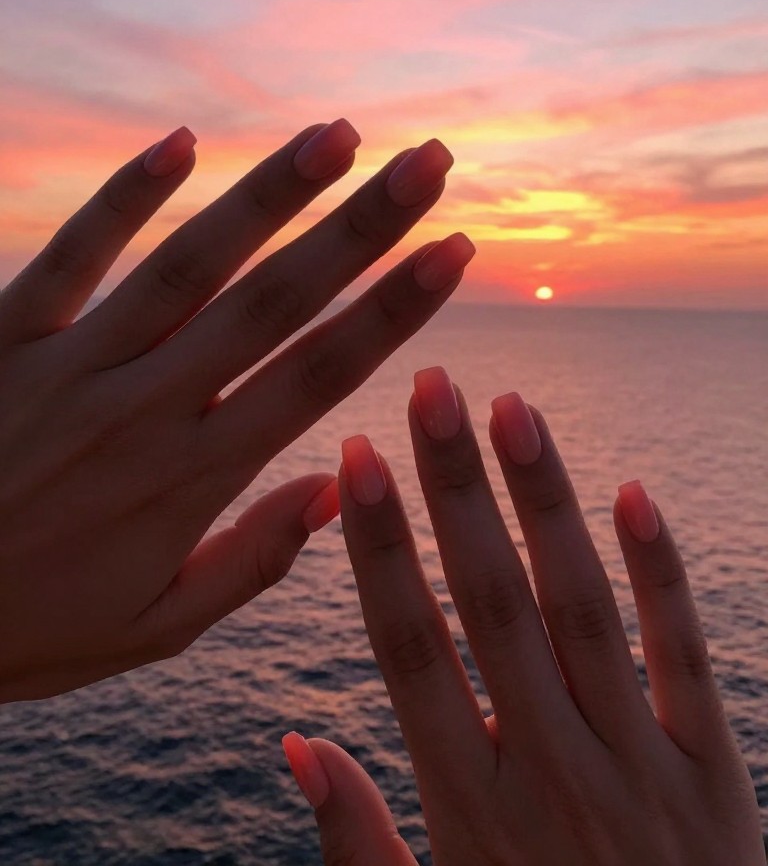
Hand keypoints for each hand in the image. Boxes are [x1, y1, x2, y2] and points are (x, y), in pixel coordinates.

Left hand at [0, 123, 474, 701]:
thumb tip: (337, 490)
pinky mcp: (6, 336)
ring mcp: (74, 364)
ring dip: (269, 195)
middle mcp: (146, 408)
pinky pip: (74, 253)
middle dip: (362, 227)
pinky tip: (182, 140)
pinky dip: (127, 195)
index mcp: (192, 477)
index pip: (319, 376)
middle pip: (275, 302)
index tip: (452, 251)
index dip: (394, 310)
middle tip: (429, 162)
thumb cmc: (26, 628)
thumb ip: (250, 563)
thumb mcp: (150, 631)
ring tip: (339, 135)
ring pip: (191, 264)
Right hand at [285, 368, 763, 864]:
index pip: (409, 648)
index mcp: (469, 808)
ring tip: (511, 409)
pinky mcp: (714, 777)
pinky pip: (686, 660)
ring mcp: (638, 770)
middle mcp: (549, 772)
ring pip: (580, 610)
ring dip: (542, 503)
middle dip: (453, 489)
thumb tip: (293, 747)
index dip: (377, 548)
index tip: (353, 461)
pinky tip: (631, 495)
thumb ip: (355, 843)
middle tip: (429, 389)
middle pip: (490, 604)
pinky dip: (660, 577)